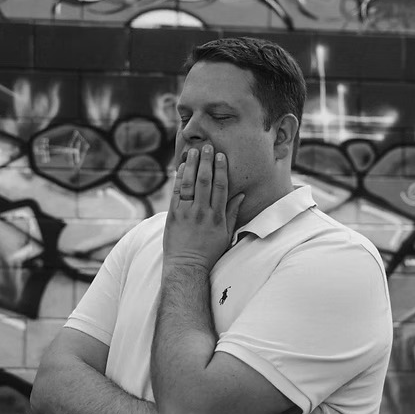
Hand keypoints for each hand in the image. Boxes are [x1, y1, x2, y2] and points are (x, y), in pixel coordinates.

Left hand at [163, 145, 243, 272]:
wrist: (187, 266)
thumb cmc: (209, 252)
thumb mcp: (226, 234)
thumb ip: (233, 213)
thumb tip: (241, 195)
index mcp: (218, 217)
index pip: (220, 187)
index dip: (221, 169)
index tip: (221, 156)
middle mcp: (202, 213)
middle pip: (204, 181)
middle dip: (206, 162)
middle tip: (207, 146)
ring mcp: (187, 213)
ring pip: (189, 184)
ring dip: (191, 166)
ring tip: (192, 151)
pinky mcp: (173, 216)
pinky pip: (176, 193)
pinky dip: (178, 179)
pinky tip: (181, 168)